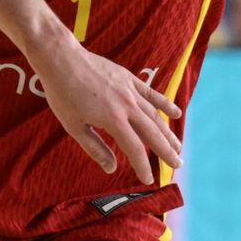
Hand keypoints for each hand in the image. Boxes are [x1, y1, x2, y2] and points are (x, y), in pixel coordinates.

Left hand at [29, 38, 184, 183]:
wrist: (63, 60)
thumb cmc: (63, 94)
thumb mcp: (74, 127)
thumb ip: (95, 148)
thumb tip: (112, 168)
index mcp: (113, 120)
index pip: (135, 148)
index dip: (143, 166)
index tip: (149, 180)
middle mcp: (127, 106)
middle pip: (152, 133)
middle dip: (165, 151)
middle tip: (177, 164)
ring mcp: (130, 90)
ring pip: (155, 115)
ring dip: (167, 132)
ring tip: (177, 147)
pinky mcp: (129, 78)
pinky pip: (151, 93)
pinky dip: (164, 103)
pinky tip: (176, 113)